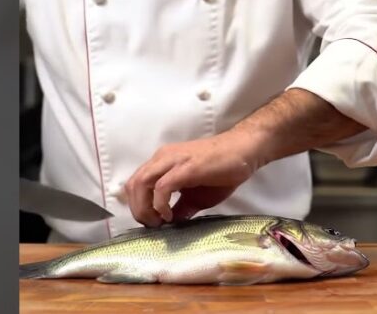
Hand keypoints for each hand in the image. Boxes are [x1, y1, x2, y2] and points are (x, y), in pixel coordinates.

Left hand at [124, 130, 265, 227]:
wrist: (244, 151)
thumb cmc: (223, 170)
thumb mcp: (197, 196)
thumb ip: (182, 208)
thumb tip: (171, 223)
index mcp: (162, 163)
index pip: (135, 184)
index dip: (137, 206)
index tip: (151, 223)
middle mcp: (162, 158)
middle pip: (133, 185)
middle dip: (137, 210)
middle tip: (152, 226)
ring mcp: (173, 160)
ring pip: (141, 183)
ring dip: (144, 208)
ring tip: (159, 222)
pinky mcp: (186, 167)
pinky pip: (162, 186)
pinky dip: (160, 204)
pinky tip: (170, 215)